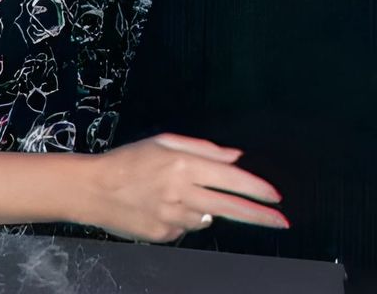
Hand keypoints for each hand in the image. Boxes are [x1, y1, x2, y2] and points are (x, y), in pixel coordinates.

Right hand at [85, 132, 288, 241]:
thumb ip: (204, 148)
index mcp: (183, 164)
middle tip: (282, 220)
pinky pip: (186, 227)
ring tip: (174, 193)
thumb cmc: (128, 160)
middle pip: (230, 207)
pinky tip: (162, 205)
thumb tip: (235, 156)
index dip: (257, 188)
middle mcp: (182, 192)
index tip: (275, 197)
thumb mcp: (164, 141)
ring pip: (206, 217)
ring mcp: (173, 218)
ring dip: (205, 208)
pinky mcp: (165, 235)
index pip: (230, 178)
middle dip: (260, 215)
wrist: (94, 189)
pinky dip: (183, 218)